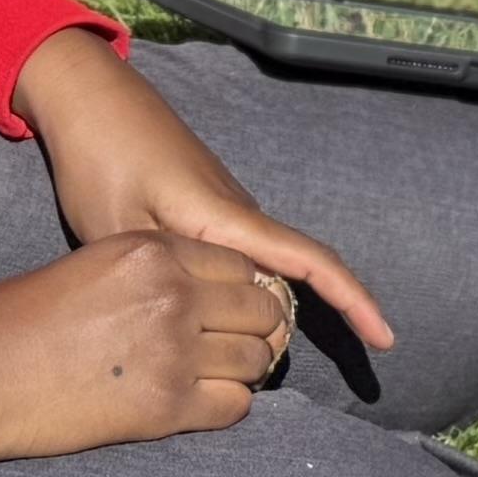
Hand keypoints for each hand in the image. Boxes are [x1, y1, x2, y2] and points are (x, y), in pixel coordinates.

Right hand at [0, 232, 300, 465]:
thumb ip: (147, 271)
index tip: (227, 310)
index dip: (239, 290)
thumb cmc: (11, 321)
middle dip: (250, 329)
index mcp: (151, 250)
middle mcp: (172, 293)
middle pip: (260, 309)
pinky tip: (198, 405)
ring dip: (241, 371)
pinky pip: (236, 406)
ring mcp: (174, 350)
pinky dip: (226, 407)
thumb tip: (192, 291)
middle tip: (227, 348)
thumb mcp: (86, 265)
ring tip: (211, 378)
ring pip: (255, 360)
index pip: (241, 265)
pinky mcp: (165, 407)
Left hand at [23, 31, 392, 359]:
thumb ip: (170, 277)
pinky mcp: (210, 209)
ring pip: (263, 275)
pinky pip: (242, 261)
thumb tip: (209, 321)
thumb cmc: (101, 161)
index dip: (354, 301)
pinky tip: (202, 320)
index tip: (386, 338)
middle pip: (289, 283)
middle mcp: (241, 213)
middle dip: (280, 334)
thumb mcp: (122, 232)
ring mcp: (228, 209)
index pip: (310, 261)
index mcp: (226, 218)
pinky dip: (237, 297)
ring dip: (254, 318)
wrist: (91, 100)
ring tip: (210, 356)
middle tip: (233, 376)